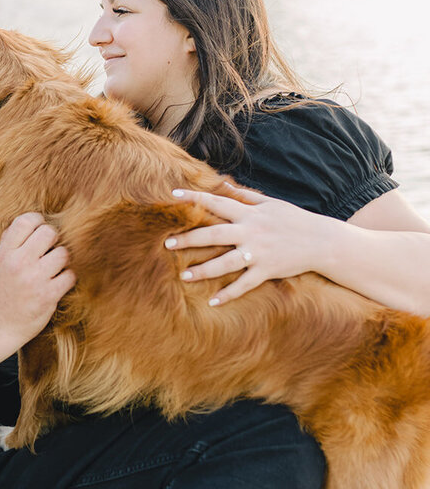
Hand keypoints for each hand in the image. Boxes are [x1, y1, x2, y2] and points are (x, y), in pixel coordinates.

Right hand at [0, 213, 74, 345]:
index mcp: (5, 253)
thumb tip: (30, 219)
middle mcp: (19, 264)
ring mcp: (35, 280)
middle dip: (53, 239)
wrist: (3, 325)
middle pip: (49, 233)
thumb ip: (10, 240)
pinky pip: (70, 275)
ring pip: (63, 253)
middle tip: (50, 249)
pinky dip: (68, 277)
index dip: (38, 221)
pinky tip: (60, 281)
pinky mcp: (49, 296)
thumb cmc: (4, 289)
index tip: (39, 230)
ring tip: (54, 267)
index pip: (26, 221)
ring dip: (62, 260)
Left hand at [165, 184, 330, 304]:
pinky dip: (229, 294)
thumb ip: (246, 196)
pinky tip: (213, 302)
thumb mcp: (271, 204)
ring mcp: (258, 253)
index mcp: (250, 213)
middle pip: (214, 234)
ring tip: (183, 276)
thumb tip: (225, 186)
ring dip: (203, 270)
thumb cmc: (294, 220)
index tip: (172, 196)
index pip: (217, 202)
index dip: (194, 199)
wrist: (322, 241)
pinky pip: (245, 285)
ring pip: (225, 263)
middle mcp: (251, 232)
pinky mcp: (267, 271)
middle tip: (167, 244)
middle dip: (189, 238)